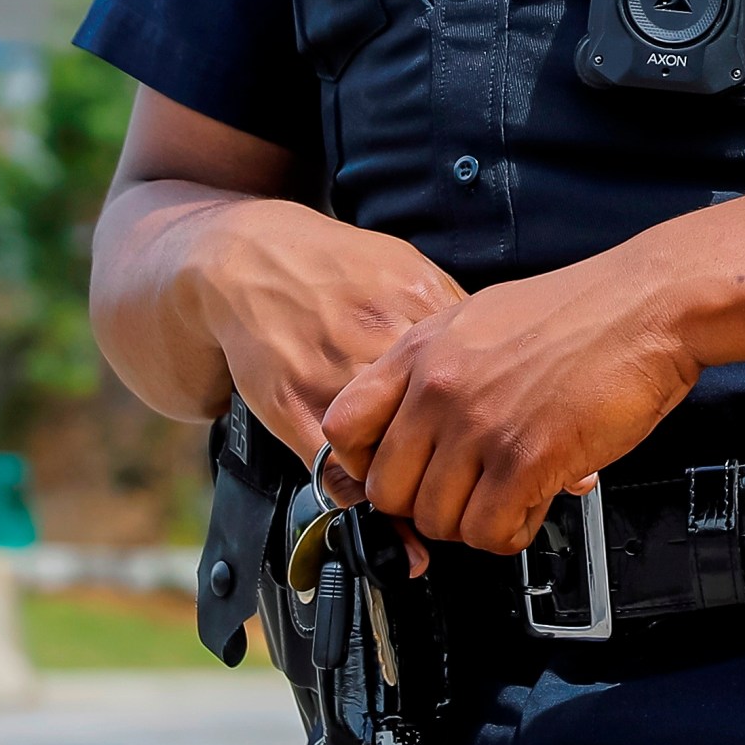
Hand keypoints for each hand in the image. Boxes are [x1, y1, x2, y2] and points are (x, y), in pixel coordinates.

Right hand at [191, 199, 468, 476]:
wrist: (249, 258)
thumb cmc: (333, 268)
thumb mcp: (403, 266)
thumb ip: (448, 308)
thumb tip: (494, 355)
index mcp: (416, 298)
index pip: (475, 370)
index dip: (484, 404)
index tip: (485, 422)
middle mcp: (377, 336)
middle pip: (439, 415)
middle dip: (452, 443)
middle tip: (453, 458)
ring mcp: (333, 374)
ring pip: (393, 451)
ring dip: (407, 470)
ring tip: (412, 472)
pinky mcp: (292, 405)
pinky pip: (340, 472)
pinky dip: (360, 485)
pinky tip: (369, 475)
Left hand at [321, 250, 701, 555]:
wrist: (652, 305)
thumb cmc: (584, 311)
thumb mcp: (483, 317)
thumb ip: (438, 368)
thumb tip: (414, 423)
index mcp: (423, 350)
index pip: (344, 428)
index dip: (365, 465)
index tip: (398, 473)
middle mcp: (440, 388)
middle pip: (388, 492)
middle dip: (425, 507)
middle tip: (465, 496)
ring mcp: (481, 426)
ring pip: (437, 522)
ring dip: (473, 523)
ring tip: (507, 497)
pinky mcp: (528, 460)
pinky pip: (490, 533)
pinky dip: (511, 533)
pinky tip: (533, 505)